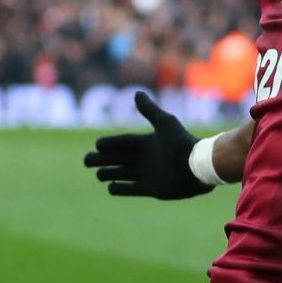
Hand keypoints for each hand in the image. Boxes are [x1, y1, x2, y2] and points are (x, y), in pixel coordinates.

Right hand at [83, 91, 212, 199]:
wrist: (195, 167)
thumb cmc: (180, 143)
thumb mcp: (164, 123)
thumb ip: (149, 110)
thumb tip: (137, 93)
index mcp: (147, 143)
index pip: (123, 143)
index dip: (110, 143)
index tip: (97, 144)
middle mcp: (145, 159)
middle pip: (118, 159)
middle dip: (102, 160)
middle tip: (87, 161)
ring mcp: (147, 174)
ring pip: (121, 173)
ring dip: (108, 173)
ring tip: (98, 174)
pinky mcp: (150, 189)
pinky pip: (130, 189)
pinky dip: (119, 189)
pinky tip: (110, 186)